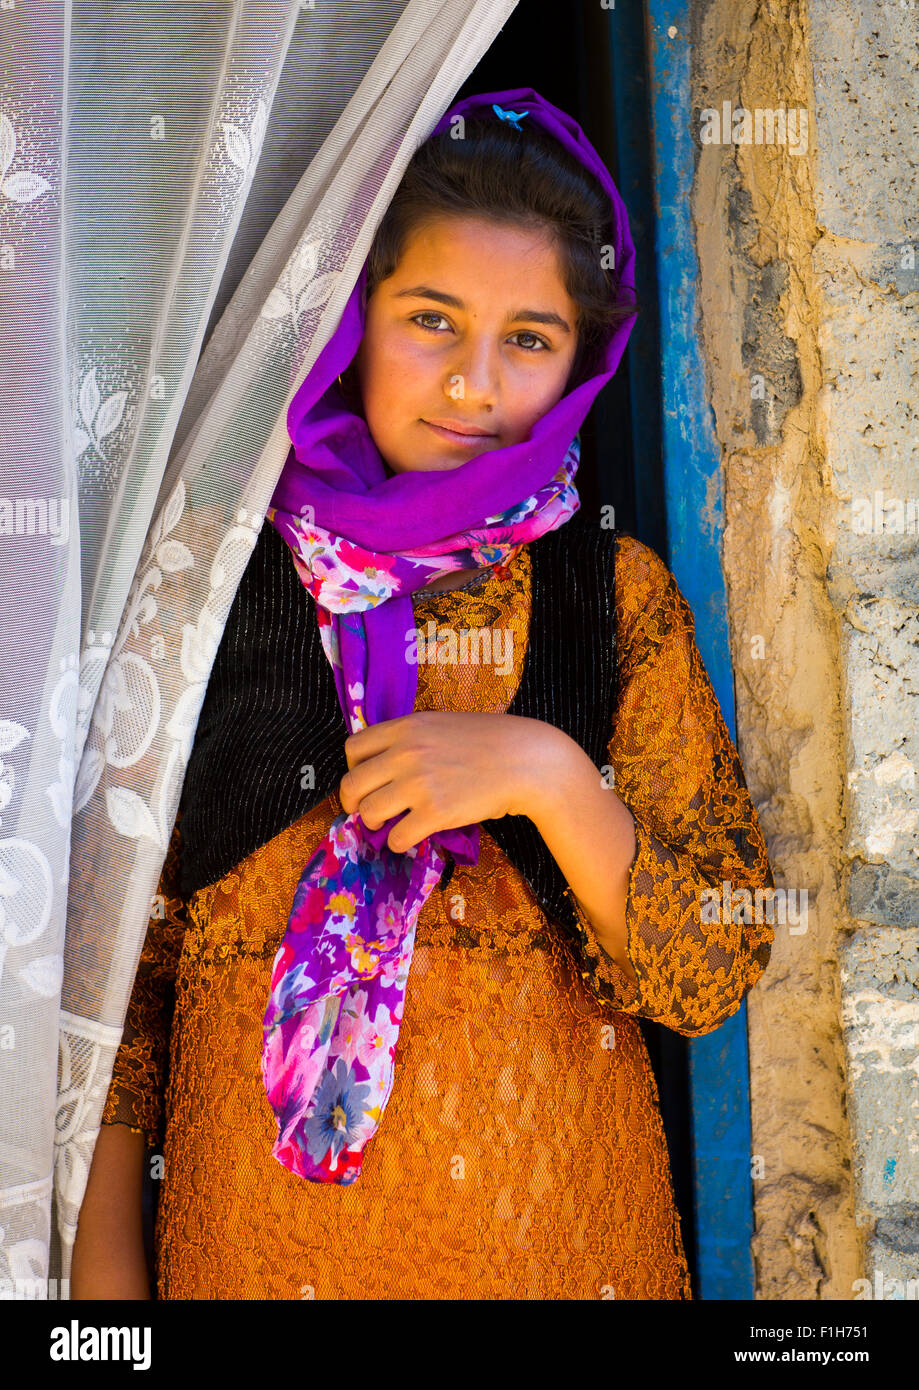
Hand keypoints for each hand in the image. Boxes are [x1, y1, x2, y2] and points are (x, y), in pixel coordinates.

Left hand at [339, 711, 566, 852]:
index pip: (353, 749)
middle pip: (352, 784)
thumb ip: (410, 739)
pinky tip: (411, 837)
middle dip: (353, 803)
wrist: (526, 761)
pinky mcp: (435, 812)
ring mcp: (419, 783)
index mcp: (406, 727)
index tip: (365, 781)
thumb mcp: (441, 724)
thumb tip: (383, 765)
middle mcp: (406, 753)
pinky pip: (396, 838)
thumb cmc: (489, 741)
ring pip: (369, 813)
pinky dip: (399, 842)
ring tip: (390, 824)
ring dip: (375, 824)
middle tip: (366, 811)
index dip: (353, 769)